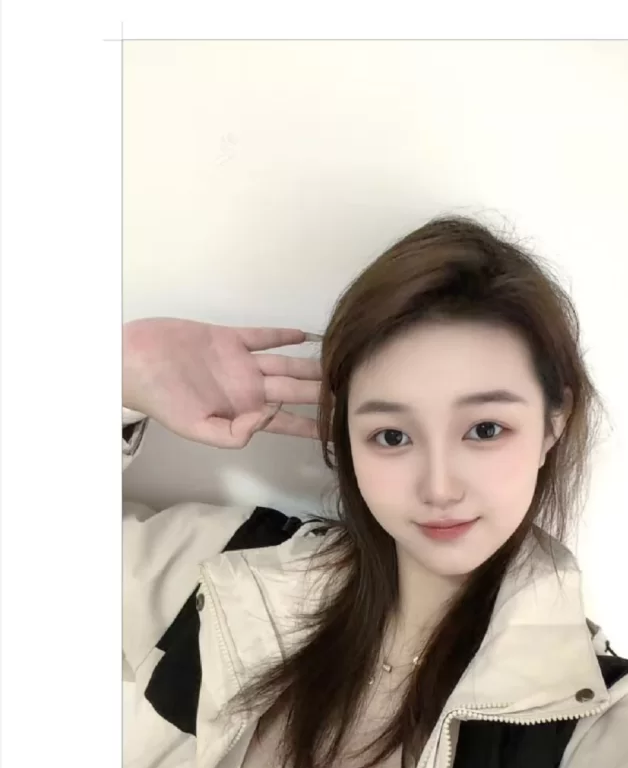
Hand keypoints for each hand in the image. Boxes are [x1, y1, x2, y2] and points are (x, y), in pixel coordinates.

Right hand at [123, 317, 321, 448]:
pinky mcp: (229, 337)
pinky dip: (284, 335)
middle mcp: (247, 388)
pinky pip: (262, 336)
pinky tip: (307, 334)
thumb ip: (235, 432)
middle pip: (294, 391)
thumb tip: (270, 416)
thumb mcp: (197, 428)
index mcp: (241, 412)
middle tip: (353, 390)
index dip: (312, 426)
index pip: (286, 422)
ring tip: (339, 362)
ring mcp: (240, 362)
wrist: (134, 362)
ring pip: (285, 364)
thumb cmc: (161, 399)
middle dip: (321, 393)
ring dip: (310, 365)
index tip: (339, 429)